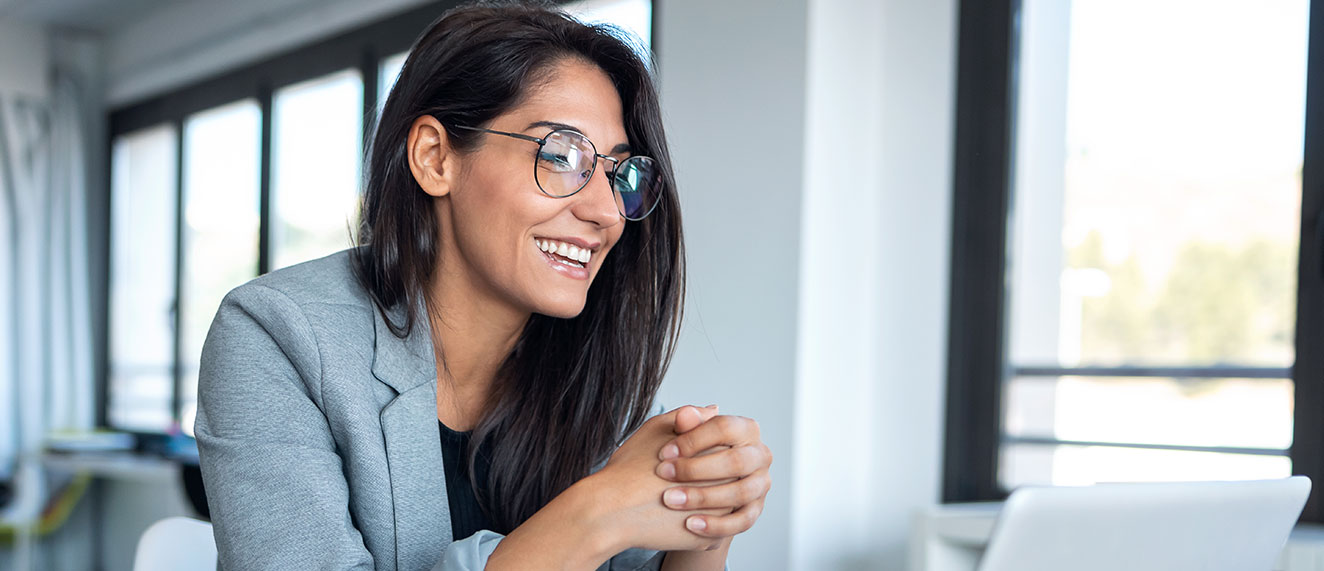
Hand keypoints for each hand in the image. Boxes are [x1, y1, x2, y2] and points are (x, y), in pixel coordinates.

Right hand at [585, 406, 730, 552]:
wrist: (610, 511)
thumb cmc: (628, 469)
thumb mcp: (657, 429)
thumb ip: (690, 416)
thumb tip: (715, 410)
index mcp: (715, 454)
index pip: (726, 449)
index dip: (701, 453)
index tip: (677, 459)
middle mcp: (724, 484)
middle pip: (728, 479)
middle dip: (708, 479)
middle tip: (675, 482)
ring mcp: (719, 515)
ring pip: (723, 506)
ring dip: (708, 503)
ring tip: (676, 498)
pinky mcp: (708, 540)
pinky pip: (712, 531)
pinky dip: (699, 524)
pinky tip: (675, 518)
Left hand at [655, 408, 772, 540]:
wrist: (687, 487)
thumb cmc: (682, 455)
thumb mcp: (678, 435)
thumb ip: (684, 423)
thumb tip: (686, 414)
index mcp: (746, 429)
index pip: (725, 428)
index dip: (693, 439)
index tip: (664, 452)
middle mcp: (760, 455)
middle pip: (736, 461)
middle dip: (696, 469)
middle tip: (663, 474)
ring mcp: (761, 484)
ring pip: (740, 492)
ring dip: (703, 497)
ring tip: (671, 500)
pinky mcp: (754, 510)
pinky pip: (742, 521)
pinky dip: (716, 524)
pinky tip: (690, 524)